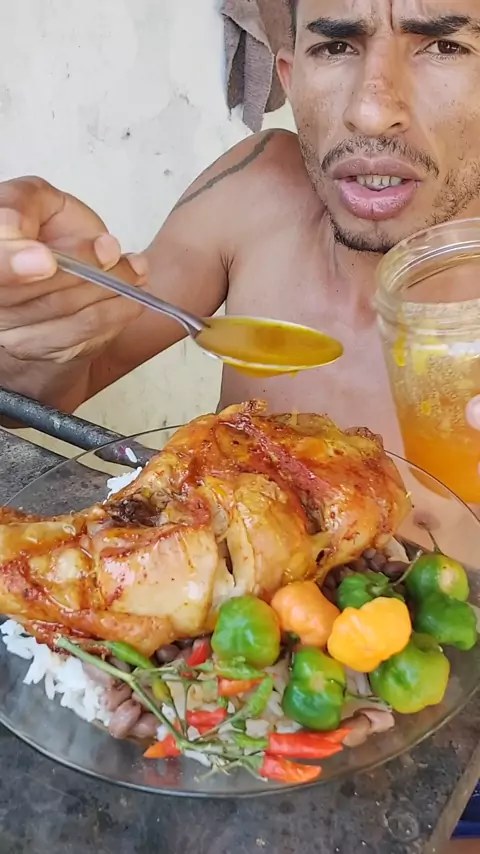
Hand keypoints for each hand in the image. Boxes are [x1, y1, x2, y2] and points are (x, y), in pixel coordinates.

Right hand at [0, 176, 146, 363]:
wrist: (65, 265)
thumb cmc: (46, 229)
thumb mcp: (35, 200)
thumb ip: (23, 202)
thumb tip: (16, 227)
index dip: (13, 266)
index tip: (47, 260)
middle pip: (38, 295)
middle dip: (83, 268)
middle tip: (110, 248)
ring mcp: (17, 333)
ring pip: (67, 312)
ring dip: (110, 287)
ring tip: (134, 267)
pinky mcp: (49, 350)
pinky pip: (87, 332)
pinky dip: (118, 310)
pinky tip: (132, 294)